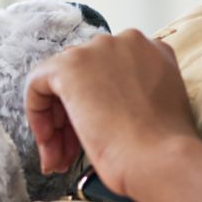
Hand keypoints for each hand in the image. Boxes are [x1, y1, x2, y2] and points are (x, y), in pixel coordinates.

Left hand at [24, 29, 198, 197]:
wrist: (161, 159)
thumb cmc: (164, 148)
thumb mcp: (157, 109)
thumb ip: (133, 94)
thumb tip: (101, 107)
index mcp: (153, 51)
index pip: (109, 72)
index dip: (98, 106)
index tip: (94, 136)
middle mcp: (127, 41)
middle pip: (84, 75)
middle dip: (73, 117)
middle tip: (71, 155)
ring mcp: (98, 50)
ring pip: (60, 80)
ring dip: (57, 122)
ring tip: (60, 160)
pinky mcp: (70, 66)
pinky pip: (37, 84)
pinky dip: (38, 114)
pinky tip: (50, 144)